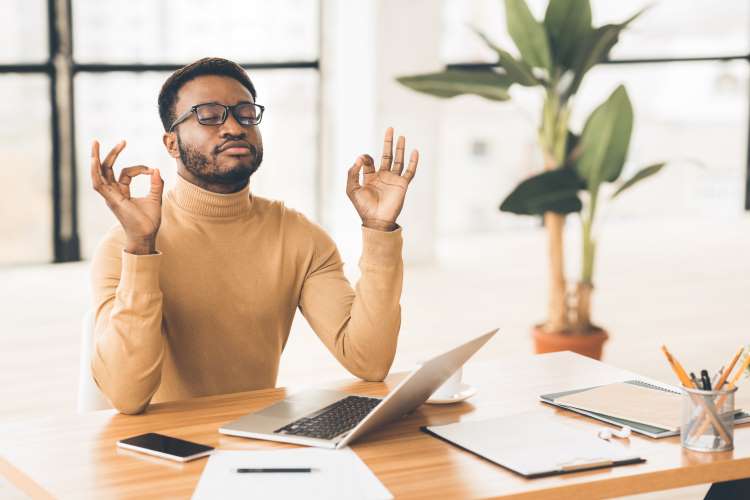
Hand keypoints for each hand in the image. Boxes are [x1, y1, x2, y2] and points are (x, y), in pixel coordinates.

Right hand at [90, 140, 163, 254]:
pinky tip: (94, 160)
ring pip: (99, 173)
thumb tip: (156, 169)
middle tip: (121, 141)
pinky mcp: (110, 200)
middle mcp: (113, 193)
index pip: (125, 173)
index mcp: (121, 192)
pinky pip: (98, 184)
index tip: (152, 170)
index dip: (139, 168)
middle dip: (111, 154)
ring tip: (95, 143)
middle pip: (107, 169)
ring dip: (96, 158)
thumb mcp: (155, 198)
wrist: (146, 235)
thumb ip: (156, 184)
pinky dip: (95, 172)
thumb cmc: (149, 221)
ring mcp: (110, 196)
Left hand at [346, 128, 418, 230]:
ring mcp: (393, 180)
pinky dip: (413, 162)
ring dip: (400, 148)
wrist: (376, 220)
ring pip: (398, 160)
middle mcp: (383, 176)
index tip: (362, 160)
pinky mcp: (402, 185)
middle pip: (386, 155)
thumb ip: (352, 173)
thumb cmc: (363, 207)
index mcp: (370, 177)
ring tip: (401, 136)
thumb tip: (359, 158)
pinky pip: (410, 171)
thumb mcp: (351, 189)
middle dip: (388, 142)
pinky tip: (414, 151)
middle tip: (390, 129)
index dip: (365, 158)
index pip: (369, 161)